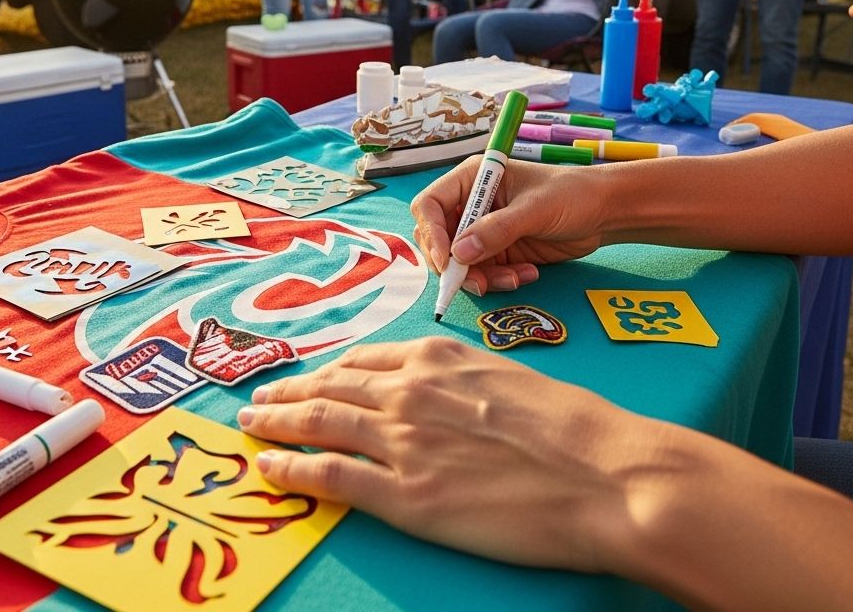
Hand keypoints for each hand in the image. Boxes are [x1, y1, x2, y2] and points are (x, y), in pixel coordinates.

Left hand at [237, 337, 636, 572]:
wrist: (601, 471)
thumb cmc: (568, 424)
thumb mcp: (505, 374)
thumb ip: (456, 377)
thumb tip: (432, 387)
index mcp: (436, 357)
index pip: (362, 361)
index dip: (326, 371)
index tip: (306, 378)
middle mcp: (408, 390)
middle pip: (330, 386)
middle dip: (288, 392)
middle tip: (259, 399)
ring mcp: (402, 440)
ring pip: (319, 422)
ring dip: (276, 423)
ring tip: (251, 424)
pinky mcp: (405, 495)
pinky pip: (330, 476)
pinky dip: (292, 469)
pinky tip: (268, 467)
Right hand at [409, 156, 608, 294]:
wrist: (605, 212)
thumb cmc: (571, 194)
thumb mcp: (534, 209)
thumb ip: (497, 230)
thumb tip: (460, 253)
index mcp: (473, 179)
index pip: (431, 205)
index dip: (432, 233)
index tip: (446, 260)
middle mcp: (472, 205)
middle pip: (438, 238)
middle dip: (454, 263)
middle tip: (477, 282)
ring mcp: (484, 230)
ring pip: (460, 263)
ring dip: (481, 277)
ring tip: (512, 279)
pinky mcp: (499, 252)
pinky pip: (484, 273)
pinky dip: (501, 280)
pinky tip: (527, 274)